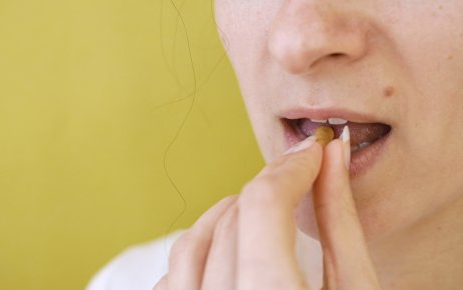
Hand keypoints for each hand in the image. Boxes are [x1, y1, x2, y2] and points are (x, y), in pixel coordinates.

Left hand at [154, 136, 381, 289]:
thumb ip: (341, 223)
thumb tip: (332, 157)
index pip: (264, 205)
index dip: (291, 169)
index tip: (311, 156)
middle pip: (232, 220)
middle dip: (268, 190)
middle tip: (297, 176)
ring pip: (191, 244)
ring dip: (226, 214)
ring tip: (258, 206)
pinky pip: (173, 279)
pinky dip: (197, 254)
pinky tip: (225, 251)